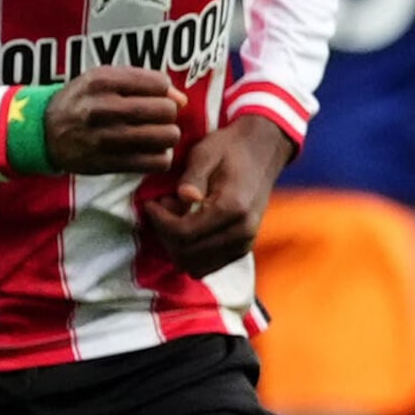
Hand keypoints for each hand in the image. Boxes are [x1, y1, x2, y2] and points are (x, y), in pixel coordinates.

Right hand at [45, 66, 184, 174]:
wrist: (44, 132)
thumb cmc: (84, 100)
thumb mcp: (104, 79)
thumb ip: (144, 81)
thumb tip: (181, 100)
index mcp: (102, 81)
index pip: (158, 83)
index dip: (162, 90)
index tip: (151, 96)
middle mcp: (102, 109)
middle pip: (165, 110)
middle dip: (168, 113)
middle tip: (157, 117)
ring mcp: (104, 138)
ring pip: (165, 137)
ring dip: (167, 136)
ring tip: (155, 134)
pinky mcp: (107, 164)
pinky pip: (156, 162)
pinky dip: (160, 157)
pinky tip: (149, 152)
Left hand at [134, 114, 293, 275]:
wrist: (263, 151)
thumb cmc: (230, 149)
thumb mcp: (205, 153)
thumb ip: (192, 177)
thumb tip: (184, 197)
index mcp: (232, 208)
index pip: (183, 233)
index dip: (159, 221)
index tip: (151, 203)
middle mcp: (242, 231)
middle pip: (187, 254)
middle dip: (166, 234)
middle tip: (164, 208)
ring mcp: (245, 243)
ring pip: (196, 266)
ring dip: (177, 247)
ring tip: (176, 219)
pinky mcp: (243, 248)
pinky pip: (208, 266)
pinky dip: (191, 253)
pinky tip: (188, 229)